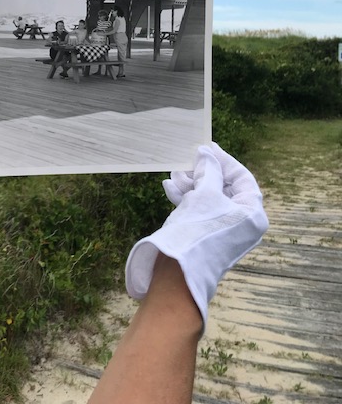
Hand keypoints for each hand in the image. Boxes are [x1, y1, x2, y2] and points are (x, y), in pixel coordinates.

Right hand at [125, 144, 268, 333]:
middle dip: (203, 172)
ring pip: (209, 199)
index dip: (223, 160)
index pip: (242, 177)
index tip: (206, 147)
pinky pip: (200, 212)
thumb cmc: (197, 230)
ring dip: (191, 184)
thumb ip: (209, 171)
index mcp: (252, 213)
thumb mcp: (205, 193)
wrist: (177, 273)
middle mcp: (242, 223)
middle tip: (186, 162)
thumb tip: (207, 153)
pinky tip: (170, 189)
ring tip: (173, 175)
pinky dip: (187, 199)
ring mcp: (224, 232)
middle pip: (224, 188)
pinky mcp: (207, 238)